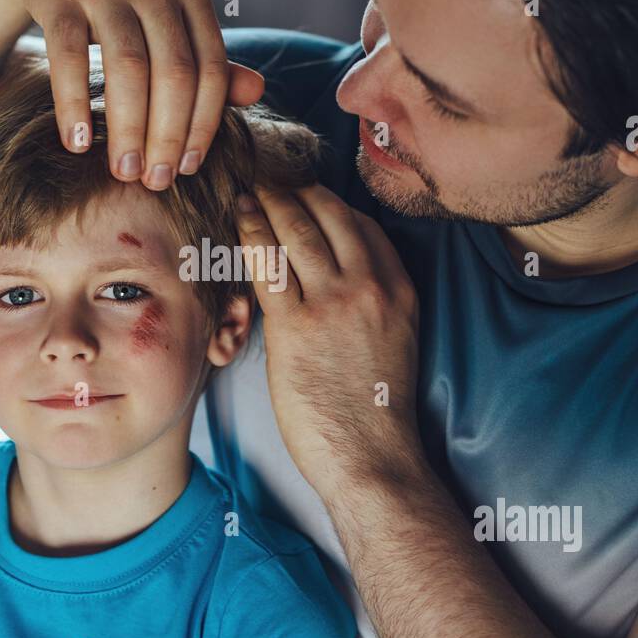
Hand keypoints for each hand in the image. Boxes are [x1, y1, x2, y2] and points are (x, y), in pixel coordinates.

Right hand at [8, 0, 264, 188]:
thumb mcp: (173, 8)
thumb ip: (210, 53)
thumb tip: (258, 93)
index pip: (211, 71)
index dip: (203, 126)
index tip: (189, 169)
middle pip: (174, 75)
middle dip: (168, 137)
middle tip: (156, 181)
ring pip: (128, 69)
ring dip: (127, 129)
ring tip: (122, 171)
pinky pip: (70, 57)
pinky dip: (74, 104)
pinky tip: (75, 142)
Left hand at [235, 184, 421, 495]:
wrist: (371, 457)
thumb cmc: (375, 409)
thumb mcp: (395, 338)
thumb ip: (374, 298)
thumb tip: (338, 272)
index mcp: (399, 288)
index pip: (361, 224)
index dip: (327, 202)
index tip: (304, 193)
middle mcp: (370, 286)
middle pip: (327, 216)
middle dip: (294, 192)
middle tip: (269, 180)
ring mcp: (333, 303)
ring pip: (295, 231)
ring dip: (267, 204)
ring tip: (249, 192)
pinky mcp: (296, 327)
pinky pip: (267, 264)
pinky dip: (250, 234)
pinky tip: (238, 220)